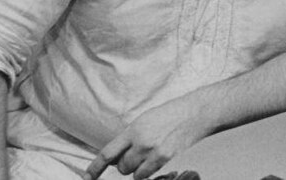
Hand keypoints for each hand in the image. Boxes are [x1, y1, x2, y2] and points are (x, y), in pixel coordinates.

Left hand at [83, 99, 211, 179]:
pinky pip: (146, 174)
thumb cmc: (173, 113)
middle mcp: (141, 141)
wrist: (197, 112)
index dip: (95, 167)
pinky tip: (155, 161)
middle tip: (136, 155)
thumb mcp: (146, 119)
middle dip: (125, 164)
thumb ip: (131, 136)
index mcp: (134, 129)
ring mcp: (153, 151)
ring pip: (133, 172)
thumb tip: (119, 154)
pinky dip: (147, 171)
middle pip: (121, 166)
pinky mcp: (165, 158)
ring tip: (148, 156)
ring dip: (137, 169)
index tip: (88, 176)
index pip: (108, 153)